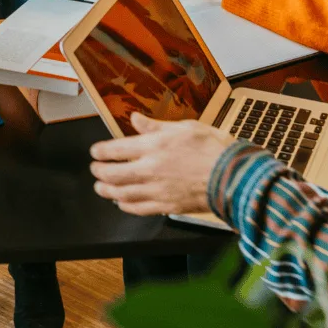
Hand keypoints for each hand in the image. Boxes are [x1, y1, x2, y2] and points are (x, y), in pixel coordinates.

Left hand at [89, 112, 232, 215]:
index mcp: (153, 146)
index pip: (115, 149)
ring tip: (101, 187)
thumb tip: (135, 119)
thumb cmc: (212, 149)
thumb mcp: (184, 127)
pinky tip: (121, 203)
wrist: (232, 176)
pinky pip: (139, 209)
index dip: (100, 152)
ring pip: (122, 193)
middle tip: (95, 169)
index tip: (95, 152)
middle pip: (113, 173)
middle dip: (99, 171)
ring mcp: (157, 190)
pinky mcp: (166, 205)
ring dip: (107, 190)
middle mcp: (150, 169)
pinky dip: (126, 206)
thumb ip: (155, 126)